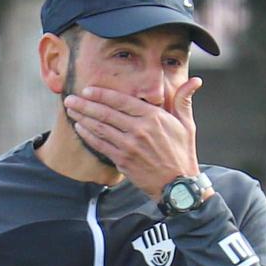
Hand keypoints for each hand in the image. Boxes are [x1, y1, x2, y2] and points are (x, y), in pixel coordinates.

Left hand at [63, 77, 204, 199]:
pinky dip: (88, 136)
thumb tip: (195, 80)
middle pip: (106, 113)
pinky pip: (101, 145)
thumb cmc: (182, 153)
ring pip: (100, 128)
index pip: (122, 101)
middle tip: (70, 98)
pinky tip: (79, 128)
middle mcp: (139, 130)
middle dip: (85, 104)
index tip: (88, 89)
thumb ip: (183, 100)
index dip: (102, 94)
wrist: (178, 185)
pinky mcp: (123, 161)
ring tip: (70, 110)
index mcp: (153, 117)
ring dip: (83, 118)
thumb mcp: (187, 124)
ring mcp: (129, 146)